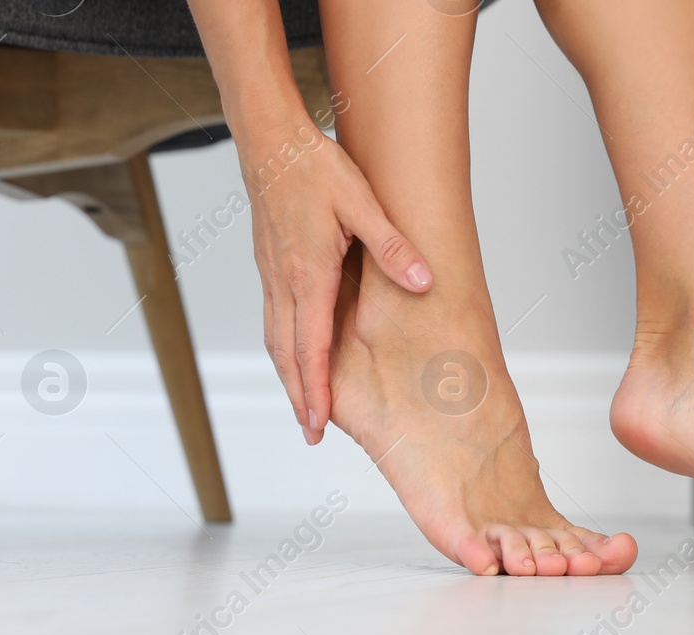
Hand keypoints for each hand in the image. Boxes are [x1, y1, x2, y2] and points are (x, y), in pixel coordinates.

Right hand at [240, 122, 430, 443]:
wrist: (269, 140)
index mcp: (307, 274)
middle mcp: (283, 282)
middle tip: (311, 433)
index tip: (319, 423)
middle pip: (287, 355)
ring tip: (305, 408)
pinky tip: (295, 360)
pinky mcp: (270, 268)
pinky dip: (284, 350)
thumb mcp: (362, 203)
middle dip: (299, 397)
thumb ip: (393, 247)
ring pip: (276, 340)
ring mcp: (272, 276)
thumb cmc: (314, 168)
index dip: (314, 389)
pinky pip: (274, 321)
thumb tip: (424, 281)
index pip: (309, 347)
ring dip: (290, 377)